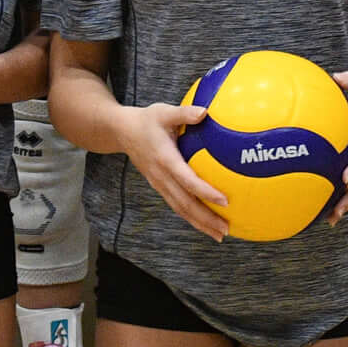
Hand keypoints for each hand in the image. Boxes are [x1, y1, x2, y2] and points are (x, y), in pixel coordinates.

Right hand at [126, 101, 232, 239]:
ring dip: (200, 223)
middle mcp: (161, 176)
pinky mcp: (159, 187)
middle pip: (185, 203)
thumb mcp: (164, 111)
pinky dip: (192, 217)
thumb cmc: (147, 120)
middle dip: (205, 219)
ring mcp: (159, 184)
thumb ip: (184, 113)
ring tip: (220, 235)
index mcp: (165, 159)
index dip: (205, 191)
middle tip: (226, 229)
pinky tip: (207, 223)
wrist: (121, 132)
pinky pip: (177, 205)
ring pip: (180, 209)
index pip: (187, 180)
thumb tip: (206, 111)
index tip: (224, 200)